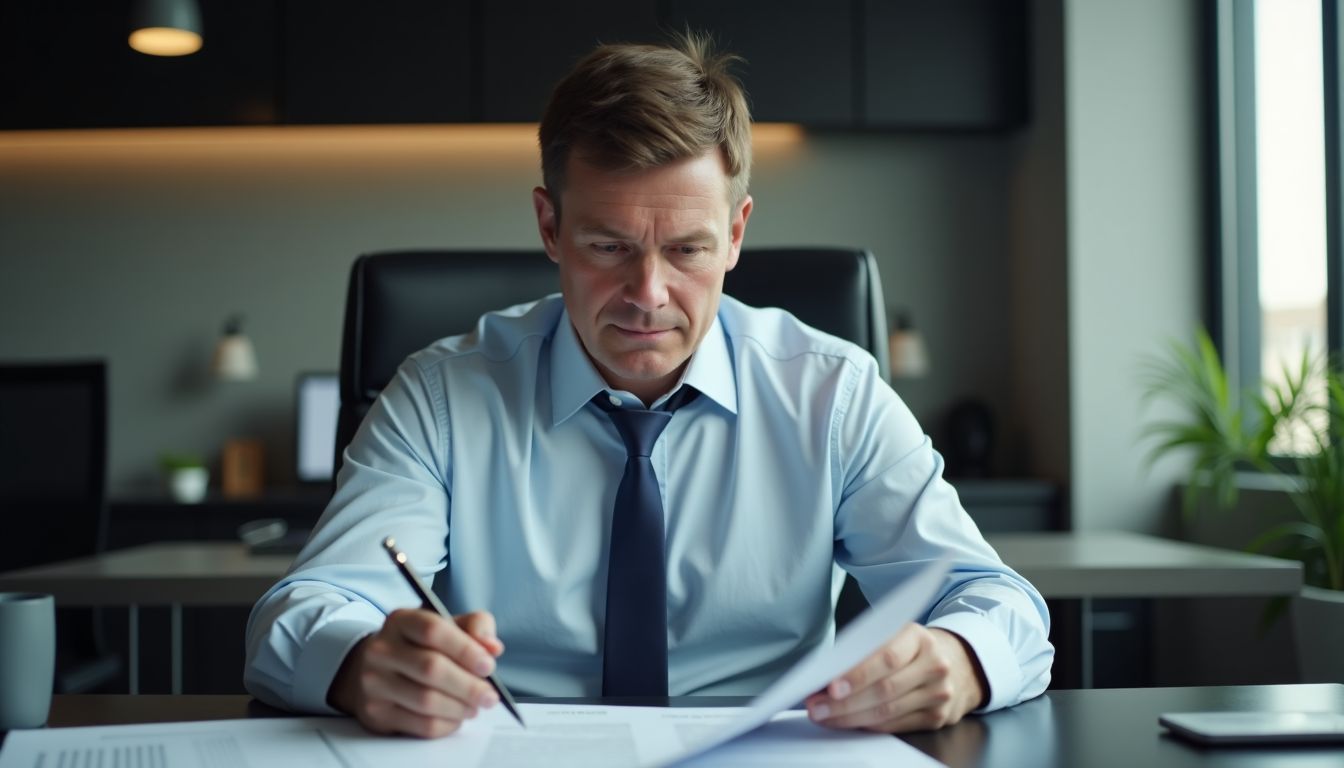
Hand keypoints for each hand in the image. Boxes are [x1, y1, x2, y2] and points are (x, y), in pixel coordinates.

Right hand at [327, 609, 504, 737]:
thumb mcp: (447, 626)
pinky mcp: (376, 713)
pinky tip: (457, 718)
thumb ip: (475, 627)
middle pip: (431, 668)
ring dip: (460, 707)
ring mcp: (374, 682)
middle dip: (468, 685)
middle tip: (490, 696)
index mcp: (401, 621)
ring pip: (426, 700)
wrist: (375, 670)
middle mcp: (381, 650)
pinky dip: (447, 724)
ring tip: (475, 706)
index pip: (433, 630)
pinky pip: (420, 725)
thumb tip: (493, 647)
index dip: (465, 649)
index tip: (488, 665)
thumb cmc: (420, 647)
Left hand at [805, 623, 986, 732]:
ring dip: (850, 717)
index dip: (857, 675)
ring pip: (887, 712)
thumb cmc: (908, 648)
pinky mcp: (938, 717)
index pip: (886, 658)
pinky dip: (867, 725)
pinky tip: (848, 722)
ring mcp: (939, 693)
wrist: (955, 663)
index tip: (831, 687)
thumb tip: (826, 674)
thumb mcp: (891, 636)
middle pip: (884, 690)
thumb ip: (864, 650)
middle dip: (844, 702)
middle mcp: (934, 664)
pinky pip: (895, 725)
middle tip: (817, 707)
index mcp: (918, 637)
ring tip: (825, 716)